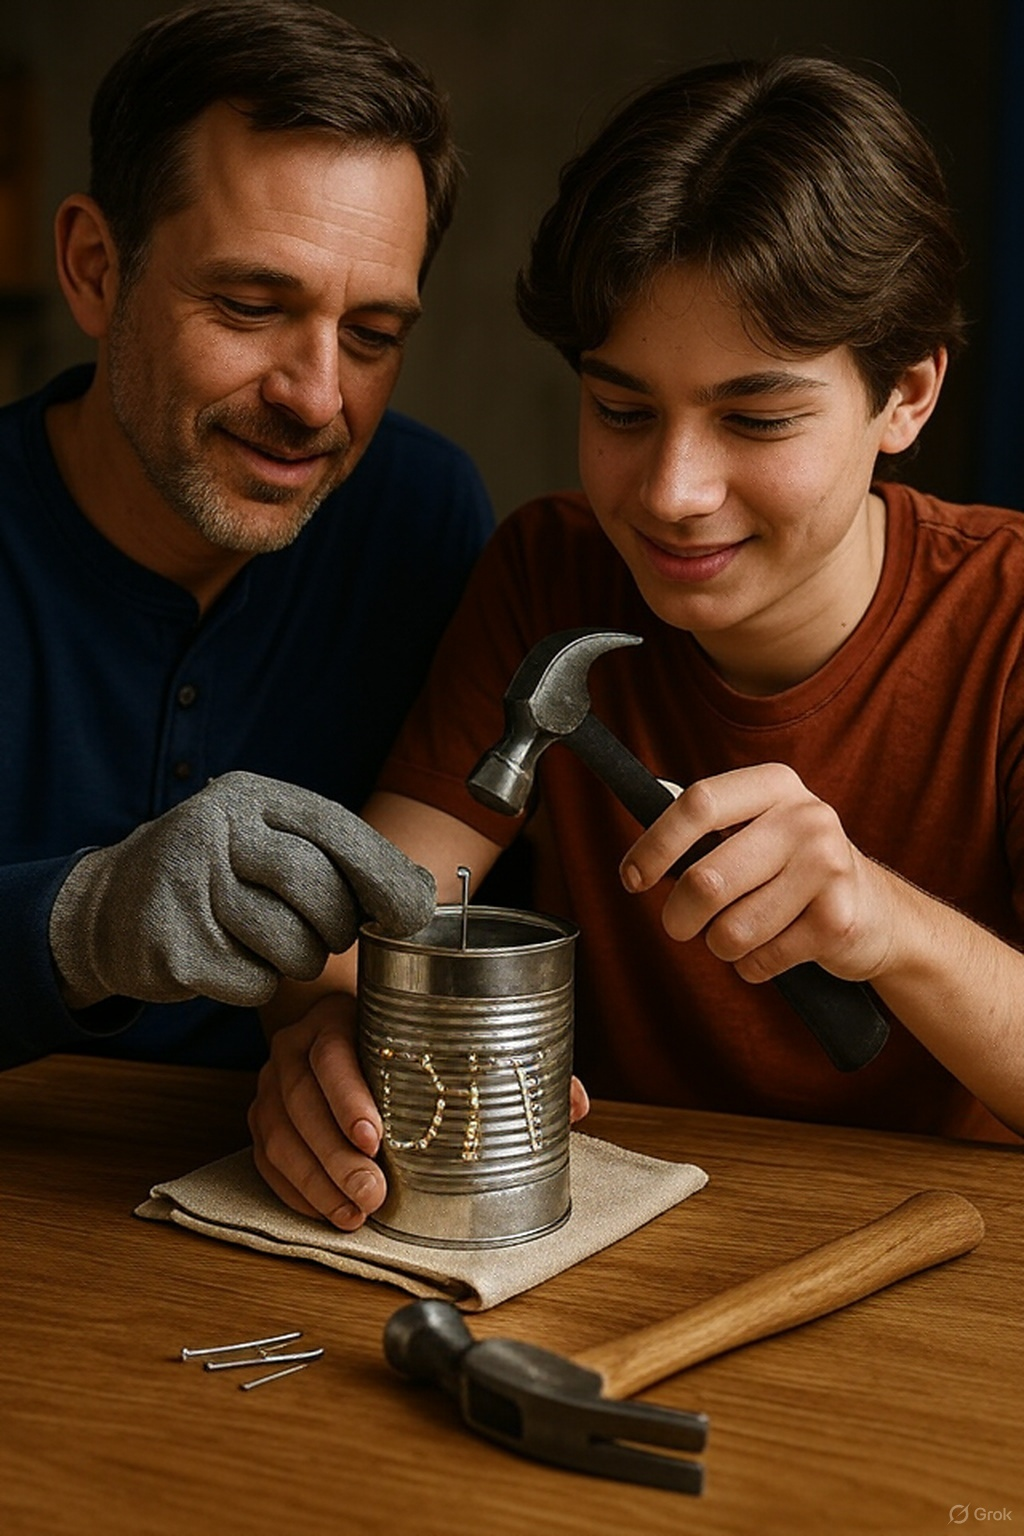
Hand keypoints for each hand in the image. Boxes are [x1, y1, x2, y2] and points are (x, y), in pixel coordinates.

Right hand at [48, 771, 435, 1008]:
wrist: (107, 909)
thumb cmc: (216, 877)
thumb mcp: (269, 842)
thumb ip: (339, 857)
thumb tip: (423, 894)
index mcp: (247, 797)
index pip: (334, 828)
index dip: (382, 873)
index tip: (412, 912)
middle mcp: (213, 831)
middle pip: (315, 888)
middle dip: (339, 926)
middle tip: (332, 936)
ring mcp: (186, 887)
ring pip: (290, 944)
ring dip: (299, 960)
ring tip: (274, 945)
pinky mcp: (171, 947)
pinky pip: (254, 983)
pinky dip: (258, 984)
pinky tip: (231, 961)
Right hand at [250, 994, 591, 1229]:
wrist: (337, 1014)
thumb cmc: (400, 1030)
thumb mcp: (440, 1032)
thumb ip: (505, 1065)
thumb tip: (577, 1105)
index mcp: (337, 1017)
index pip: (332, 1054)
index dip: (349, 1096)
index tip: (376, 1136)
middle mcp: (296, 1048)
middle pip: (303, 1104)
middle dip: (338, 1157)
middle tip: (375, 1194)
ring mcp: (273, 1085)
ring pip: (282, 1138)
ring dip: (319, 1182)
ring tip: (358, 1215)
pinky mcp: (265, 1118)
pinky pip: (270, 1160)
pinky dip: (297, 1192)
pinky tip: (332, 1214)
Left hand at [620, 763, 896, 983]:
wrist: (879, 914)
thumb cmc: (793, 871)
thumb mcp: (757, 831)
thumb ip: (705, 832)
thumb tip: (637, 861)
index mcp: (774, 785)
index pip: (698, 804)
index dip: (655, 845)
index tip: (631, 878)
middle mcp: (806, 817)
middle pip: (705, 879)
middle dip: (679, 917)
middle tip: (681, 925)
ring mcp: (827, 867)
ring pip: (729, 930)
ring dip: (721, 945)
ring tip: (742, 933)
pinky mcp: (837, 921)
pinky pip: (760, 960)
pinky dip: (753, 966)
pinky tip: (775, 948)